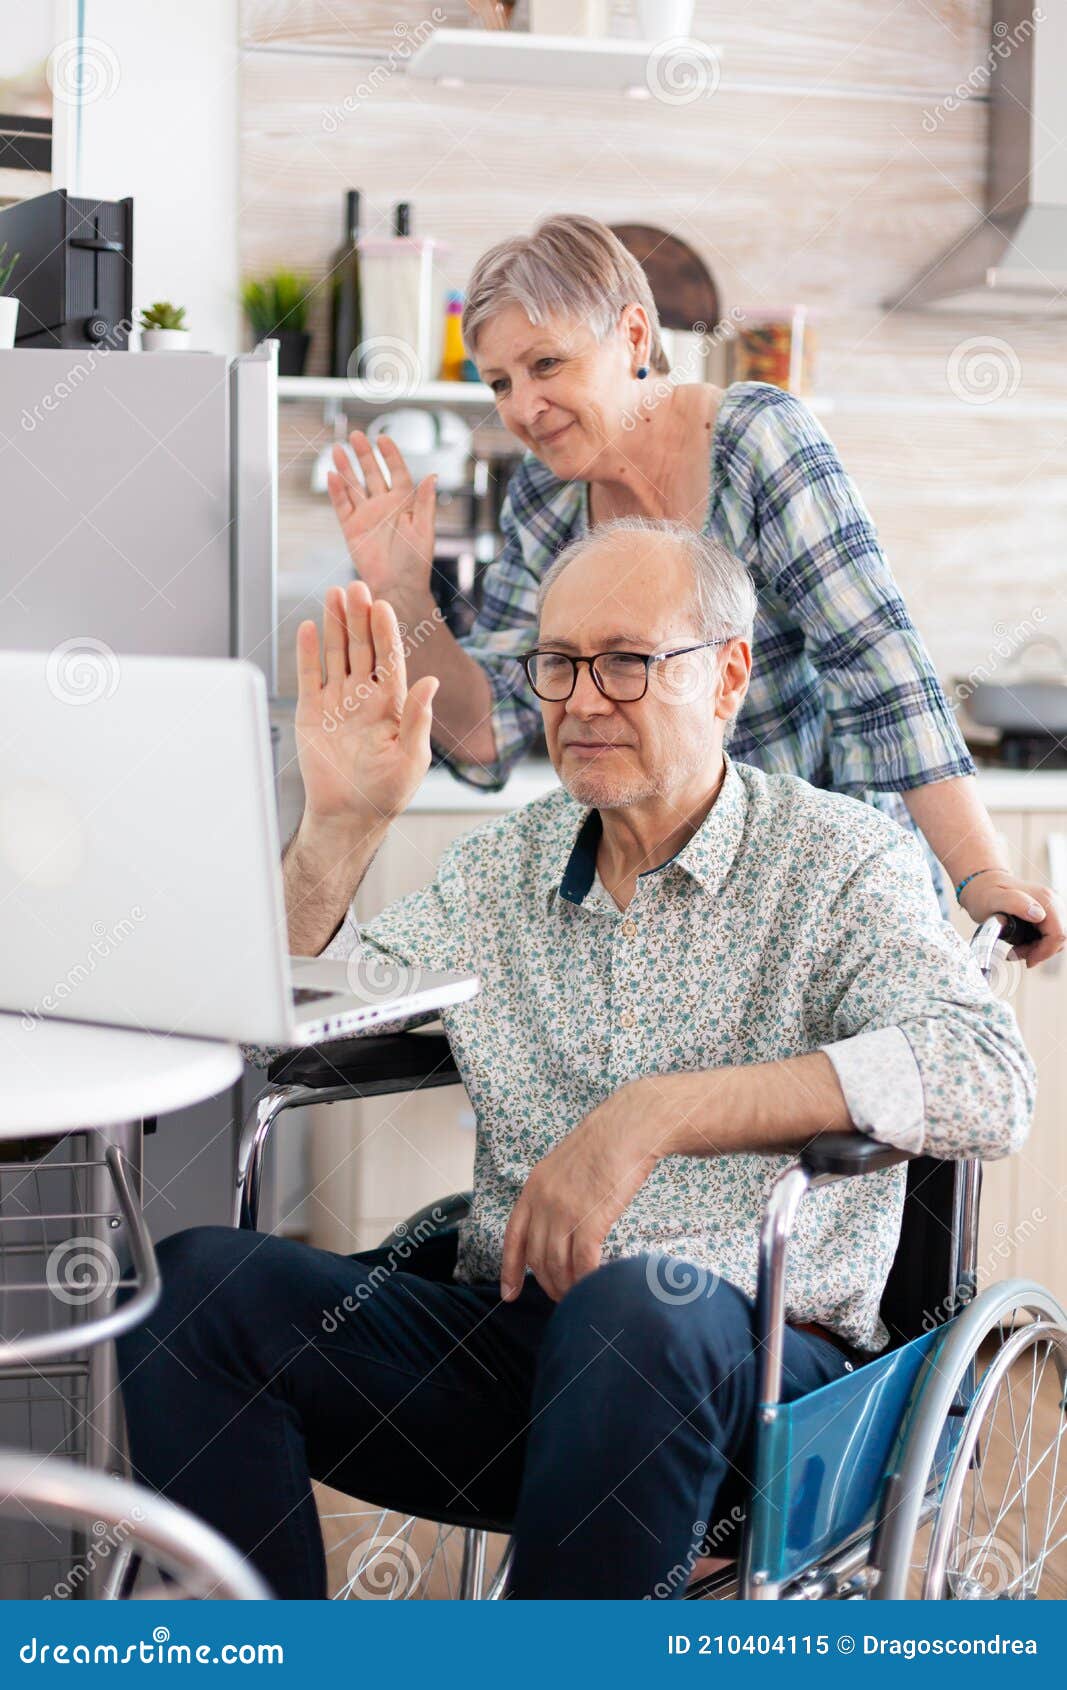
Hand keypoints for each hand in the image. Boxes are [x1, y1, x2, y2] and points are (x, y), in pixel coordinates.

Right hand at [295, 580, 437, 829]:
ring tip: (334, 594)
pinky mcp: (312, 711)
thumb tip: (432, 682)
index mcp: (393, 704)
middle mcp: (365, 696)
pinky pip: (309, 676)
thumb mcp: (411, 758)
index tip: (382, 606)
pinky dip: (308, 653)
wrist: (348, 814)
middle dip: (360, 618)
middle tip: (356, 587)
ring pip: (337, 655)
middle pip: (363, 649)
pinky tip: (309, 628)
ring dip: (336, 626)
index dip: (386, 633)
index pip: (389, 659)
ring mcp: (338, 701)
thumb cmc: (387, 791)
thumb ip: (418, 719)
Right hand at [327, 430, 435, 607]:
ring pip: (354, 486)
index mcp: (404, 503)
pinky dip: (337, 491)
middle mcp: (384, 506)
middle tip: (355, 435)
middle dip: (364, 455)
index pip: (396, 471)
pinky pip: (342, 506)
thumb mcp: (424, 530)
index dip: (390, 455)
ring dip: (346, 468)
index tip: (382, 438)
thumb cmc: (416, 562)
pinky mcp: (352, 529)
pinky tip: (332, 475)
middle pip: (372, 473)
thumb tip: (432, 476)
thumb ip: (425, 502)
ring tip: (337, 449)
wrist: (397, 587)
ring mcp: (366, 516)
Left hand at [500, 1080, 661, 1302]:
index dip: (509, 1269)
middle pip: (537, 1257)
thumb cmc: (604, 1144)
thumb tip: (556, 1223)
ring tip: (577, 1297)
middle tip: (560, 1297)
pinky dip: (587, 1280)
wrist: (627, 1128)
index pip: (513, 1236)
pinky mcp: (590, 1219)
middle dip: (546, 1283)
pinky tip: (594, 1286)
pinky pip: (583, 1262)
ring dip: (566, 1287)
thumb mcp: (564, 1165)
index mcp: (533, 1187)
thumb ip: (555, 1193)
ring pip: (558, 1265)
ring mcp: (565, 1211)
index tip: (508, 1294)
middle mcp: (543, 1201)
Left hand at [958, 869, 1064, 967]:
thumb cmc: (985, 893)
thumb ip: (1014, 903)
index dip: (1044, 952)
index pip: (1058, 934)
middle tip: (1016, 952)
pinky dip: (1037, 944)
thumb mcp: (993, 898)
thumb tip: (1039, 915)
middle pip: (1059, 938)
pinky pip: (1050, 935)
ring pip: (1055, 938)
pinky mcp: (1047, 913)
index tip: (1026, 960)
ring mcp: (1051, 908)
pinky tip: (1020, 943)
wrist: (982, 886)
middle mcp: (1052, 901)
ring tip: (1015, 948)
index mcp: (1044, 899)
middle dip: (1040, 952)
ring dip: (1038, 949)